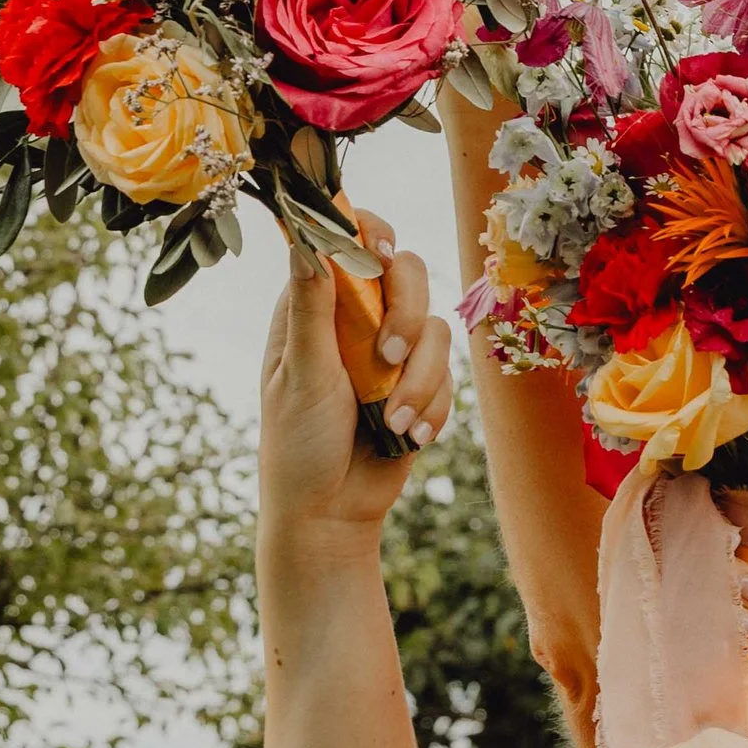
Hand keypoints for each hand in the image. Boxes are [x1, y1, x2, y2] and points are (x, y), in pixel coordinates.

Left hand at [259, 211, 450, 538]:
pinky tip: (404, 437)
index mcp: (314, 306)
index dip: (370, 234)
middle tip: (388, 355)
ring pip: (436, 327)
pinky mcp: (421, 383)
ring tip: (392, 421)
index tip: (381, 256)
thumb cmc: (298, 444)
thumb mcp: (301, 376)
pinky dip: (430, 408)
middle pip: (407, 273)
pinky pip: (449, 375)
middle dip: (408, 315)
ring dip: (420, 379)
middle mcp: (356, 319)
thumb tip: (307, 242)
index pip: (347, 241)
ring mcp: (392, 350)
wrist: (330, 513)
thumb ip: (311, 311)